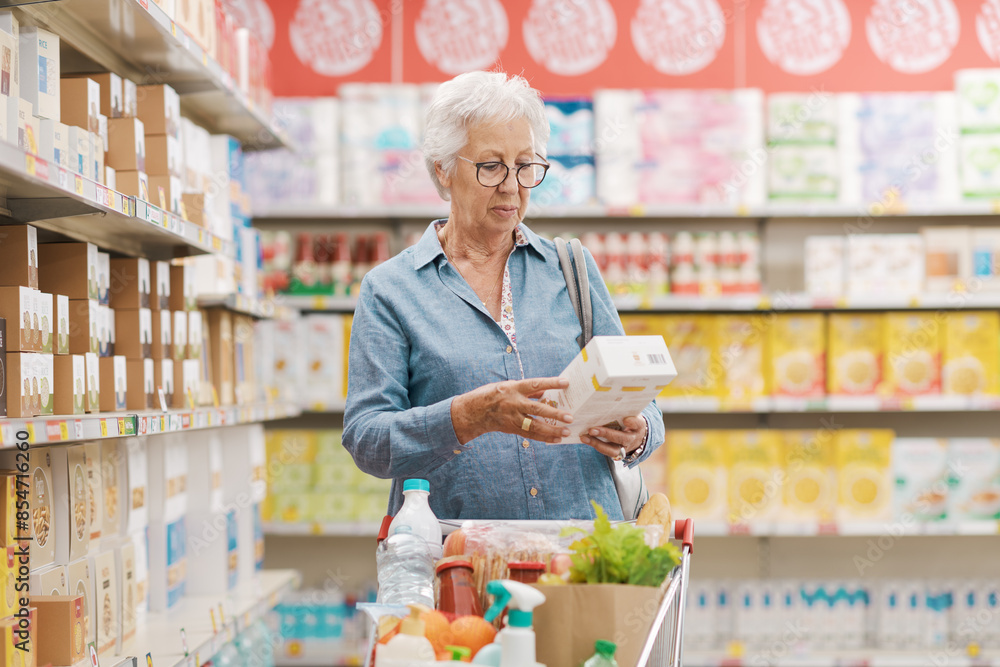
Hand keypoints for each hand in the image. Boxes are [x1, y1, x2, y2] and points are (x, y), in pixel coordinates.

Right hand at [451, 377, 573, 444]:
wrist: (473, 412)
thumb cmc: (492, 394)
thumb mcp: (508, 386)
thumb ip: (527, 389)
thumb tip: (545, 390)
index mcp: (513, 388)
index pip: (535, 384)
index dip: (551, 383)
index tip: (566, 382)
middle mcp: (513, 403)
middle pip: (537, 408)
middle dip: (554, 414)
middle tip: (570, 417)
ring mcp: (512, 417)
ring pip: (535, 425)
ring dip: (552, 430)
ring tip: (566, 432)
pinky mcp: (511, 428)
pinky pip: (530, 434)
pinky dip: (543, 437)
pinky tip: (555, 439)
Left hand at [580, 415, 646, 459]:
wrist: (635, 436)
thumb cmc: (630, 419)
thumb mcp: (631, 413)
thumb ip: (624, 409)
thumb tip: (610, 398)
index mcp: (638, 426)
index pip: (638, 423)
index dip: (633, 422)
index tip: (626, 420)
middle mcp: (632, 438)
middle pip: (622, 438)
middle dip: (606, 434)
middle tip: (592, 429)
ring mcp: (624, 448)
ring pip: (612, 449)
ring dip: (597, 443)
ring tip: (584, 437)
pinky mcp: (616, 453)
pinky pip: (605, 451)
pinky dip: (594, 444)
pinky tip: (585, 438)